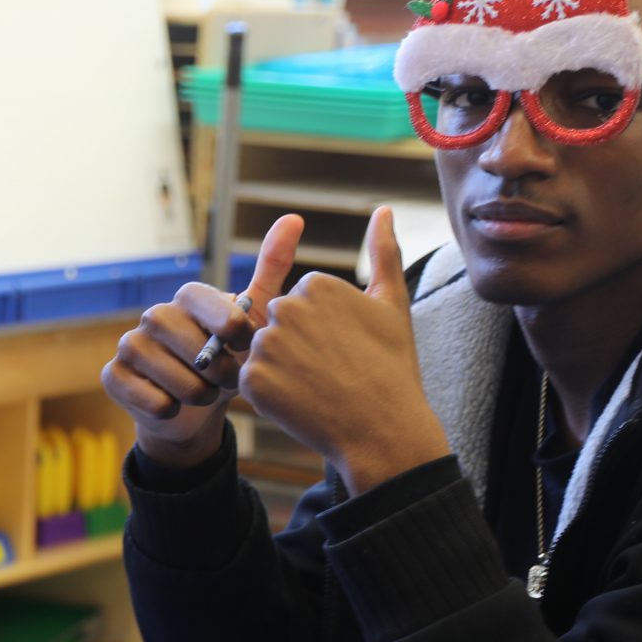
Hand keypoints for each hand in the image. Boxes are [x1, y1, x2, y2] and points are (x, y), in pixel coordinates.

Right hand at [102, 215, 303, 467]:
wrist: (200, 409)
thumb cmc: (231, 357)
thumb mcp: (256, 318)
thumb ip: (271, 270)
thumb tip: (293, 218)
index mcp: (187, 298)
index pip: (200, 298)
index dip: (227, 326)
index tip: (247, 345)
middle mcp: (153, 315)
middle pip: (180, 336)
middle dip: (214, 365)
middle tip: (231, 379)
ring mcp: (129, 345)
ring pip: (165, 371)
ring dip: (196, 391)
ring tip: (209, 394)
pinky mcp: (113, 376)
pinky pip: (142, 395)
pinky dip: (168, 407)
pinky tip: (177, 407)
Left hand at [239, 206, 449, 493]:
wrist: (383, 430)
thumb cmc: (391, 367)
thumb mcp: (392, 305)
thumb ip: (383, 253)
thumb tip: (384, 210)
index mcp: (317, 285)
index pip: (301, 298)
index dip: (322, 328)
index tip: (346, 346)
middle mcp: (287, 308)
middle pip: (277, 322)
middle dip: (297, 345)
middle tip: (331, 369)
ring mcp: (266, 345)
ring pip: (261, 349)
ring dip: (281, 368)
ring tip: (316, 385)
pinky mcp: (250, 380)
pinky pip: (249, 380)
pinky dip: (269, 392)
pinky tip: (299, 401)